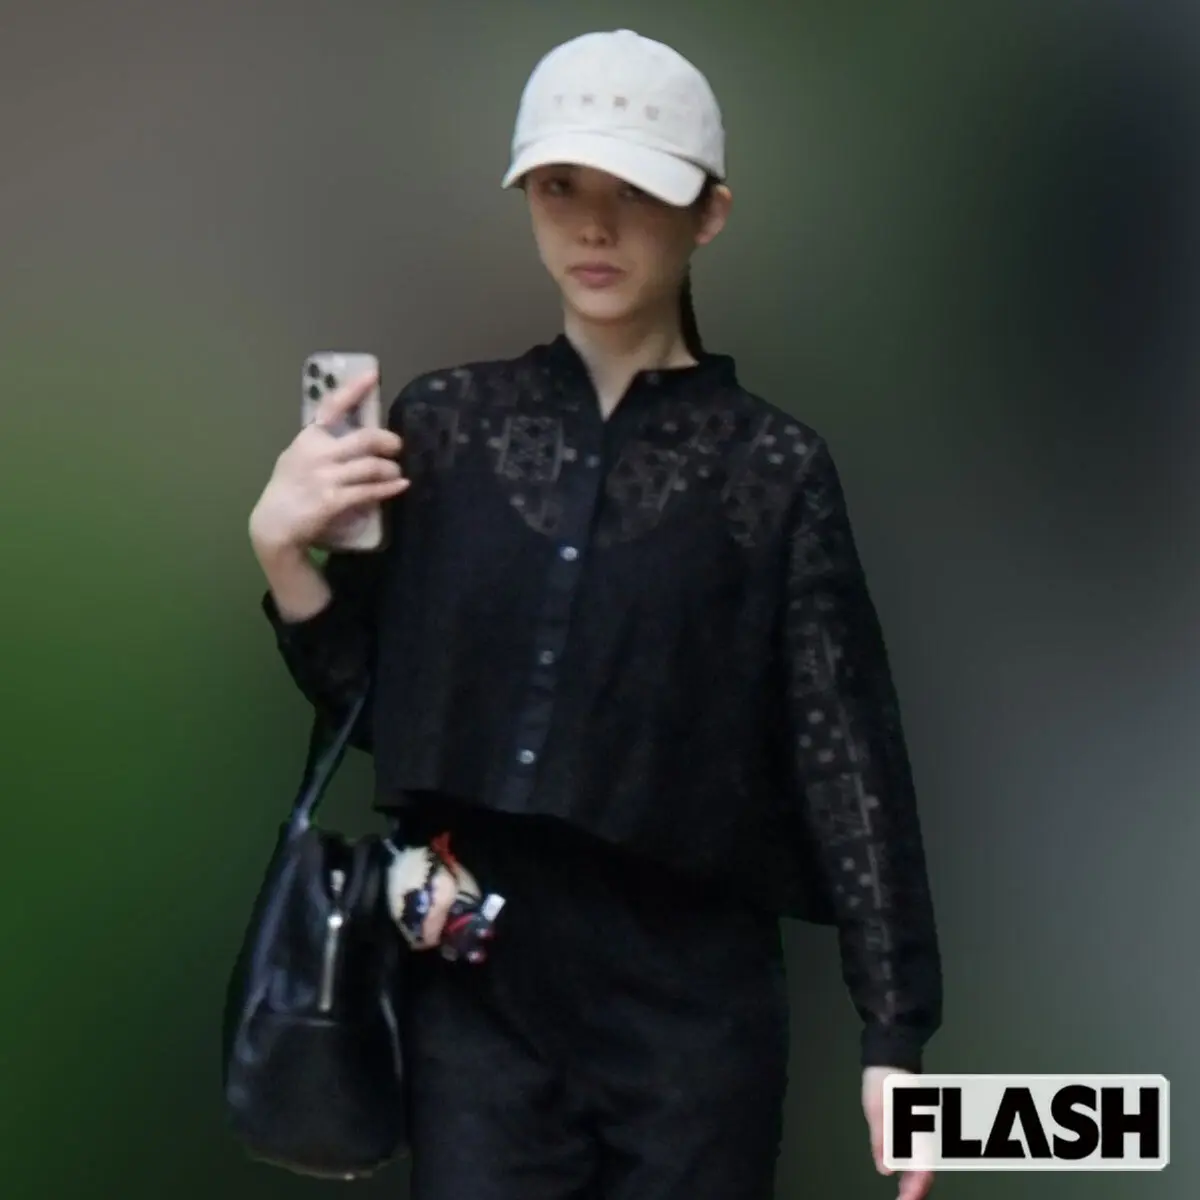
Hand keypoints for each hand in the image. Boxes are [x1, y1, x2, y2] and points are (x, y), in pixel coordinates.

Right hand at [249, 367, 408, 553]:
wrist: (274, 525)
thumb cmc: (288, 489)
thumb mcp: (297, 457)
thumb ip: (320, 445)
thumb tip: (351, 435)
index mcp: (308, 438)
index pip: (332, 406)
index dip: (354, 390)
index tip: (373, 375)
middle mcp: (317, 453)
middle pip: (365, 439)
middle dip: (388, 441)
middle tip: (396, 446)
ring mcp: (326, 477)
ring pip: (372, 466)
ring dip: (390, 469)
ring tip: (396, 471)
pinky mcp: (334, 500)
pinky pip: (369, 491)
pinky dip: (389, 488)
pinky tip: (401, 486)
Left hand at [862, 1066, 934, 1199]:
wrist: (890, 1055)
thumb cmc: (884, 1079)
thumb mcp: (878, 1108)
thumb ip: (882, 1138)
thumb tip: (885, 1170)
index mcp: (919, 1128)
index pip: (923, 1168)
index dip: (915, 1189)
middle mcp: (924, 1132)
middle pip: (924, 1170)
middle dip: (914, 1190)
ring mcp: (919, 1130)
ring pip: (920, 1164)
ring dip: (912, 1183)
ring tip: (901, 1197)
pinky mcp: (912, 1127)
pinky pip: (914, 1153)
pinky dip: (908, 1169)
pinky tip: (899, 1177)